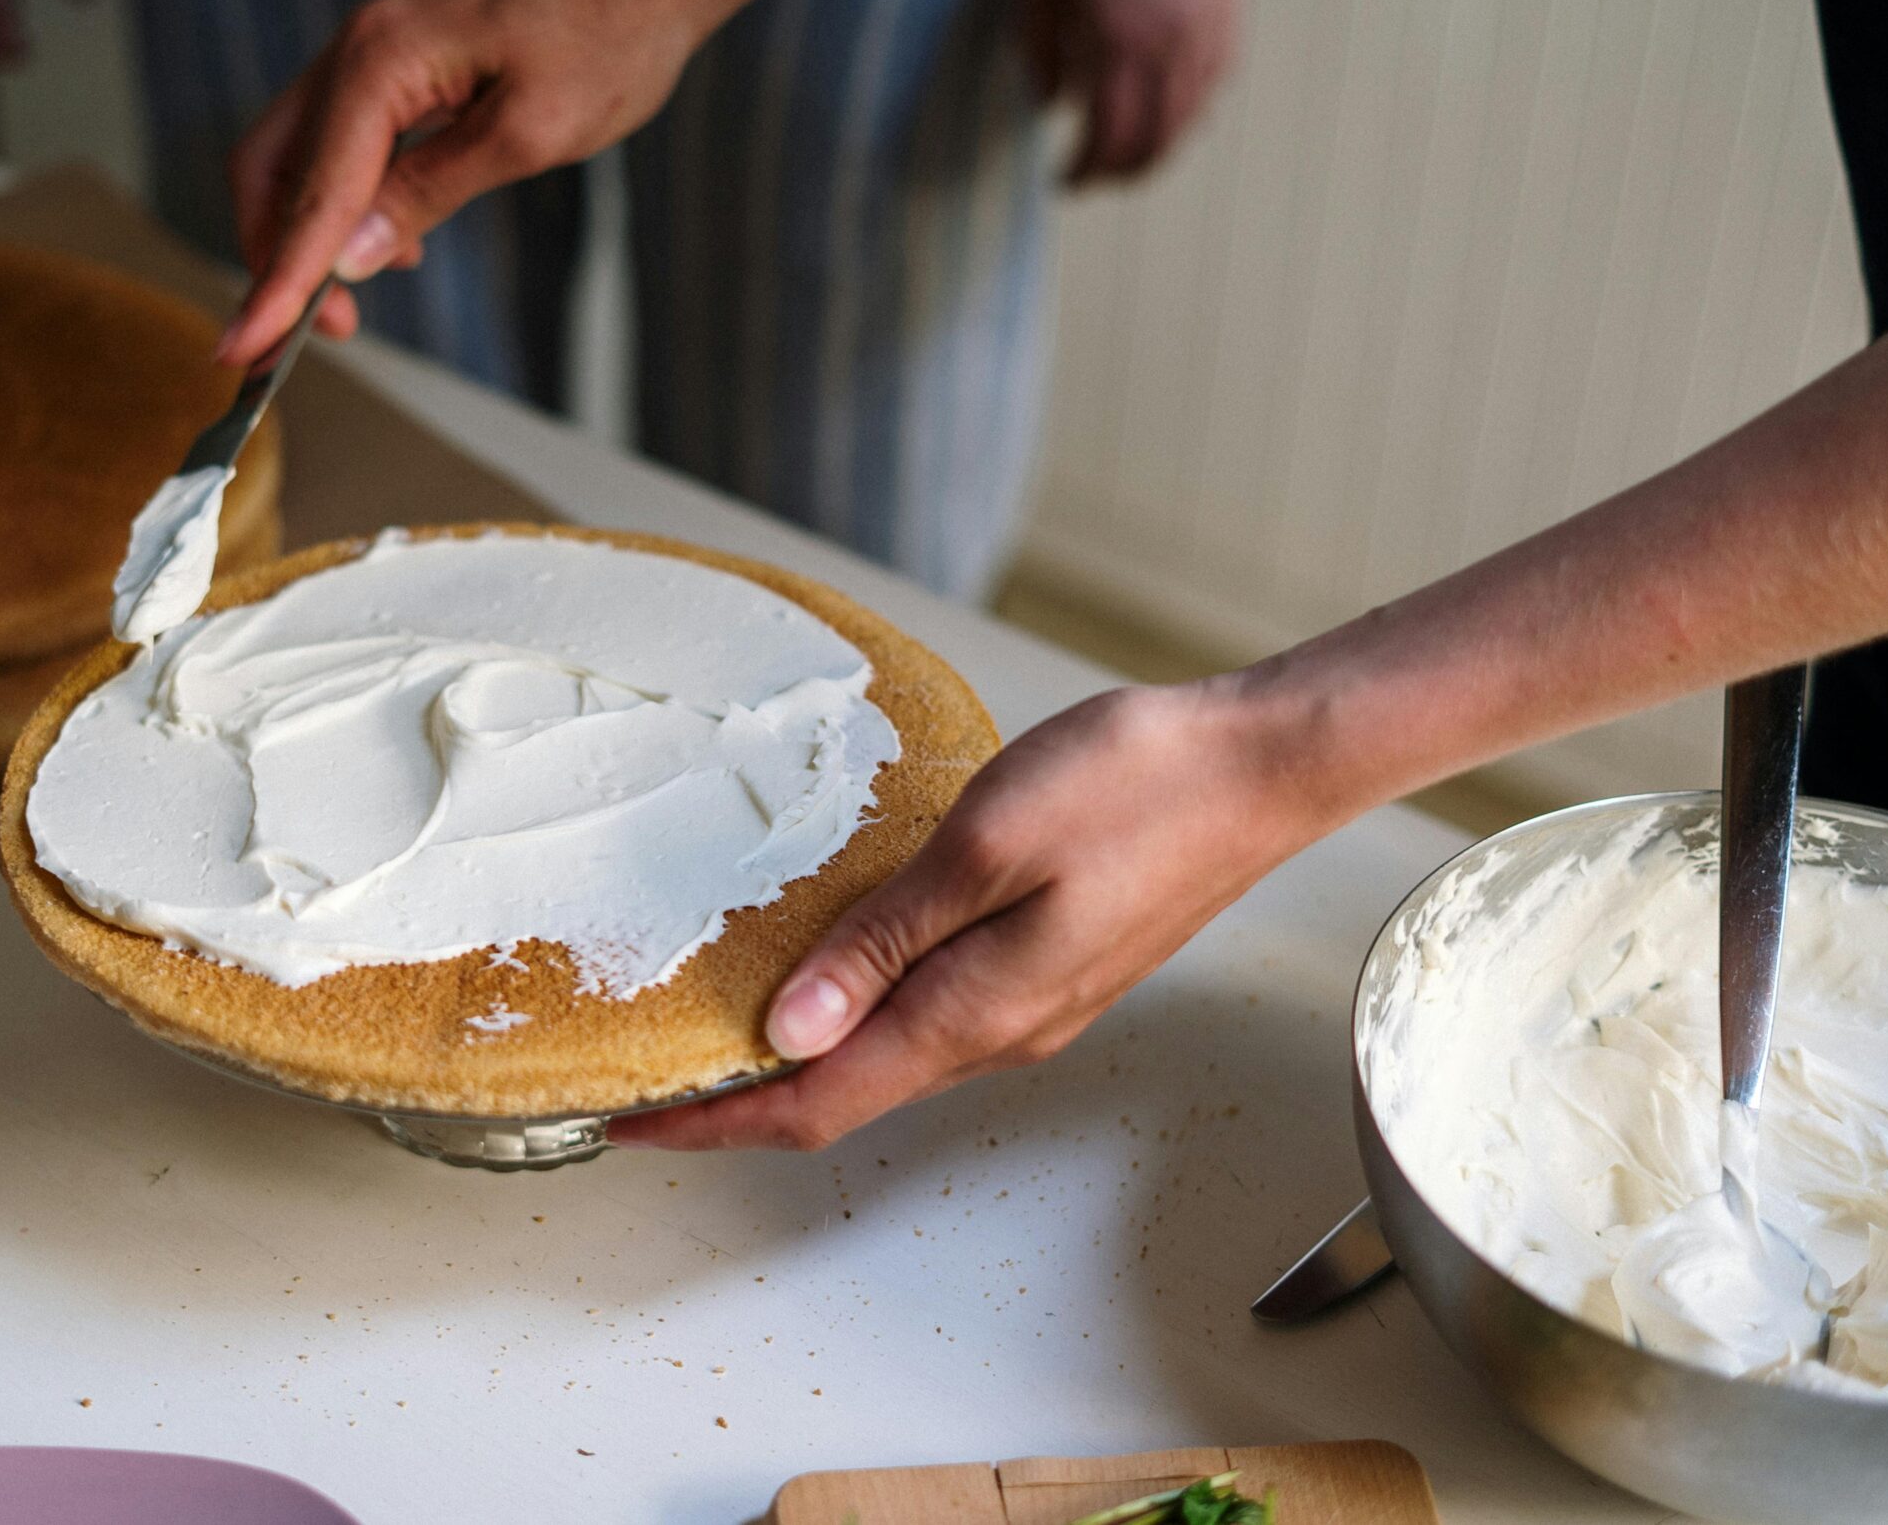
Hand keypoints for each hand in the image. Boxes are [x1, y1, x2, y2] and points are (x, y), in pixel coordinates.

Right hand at [216, 0, 707, 366]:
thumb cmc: (608, 38)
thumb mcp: (527, 135)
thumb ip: (429, 192)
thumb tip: (351, 259)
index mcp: (379, 62)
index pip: (309, 194)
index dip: (277, 282)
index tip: (245, 353)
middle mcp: (358, 50)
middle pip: (272, 170)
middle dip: (277, 259)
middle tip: (315, 337)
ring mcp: (376, 53)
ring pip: (300, 158)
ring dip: (309, 235)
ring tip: (353, 305)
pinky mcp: (402, 65)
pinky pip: (344, 142)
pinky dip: (347, 202)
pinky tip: (395, 246)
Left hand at [613, 679, 1336, 1151]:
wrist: (1262, 765)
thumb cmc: (1137, 786)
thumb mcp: (986, 846)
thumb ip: (882, 942)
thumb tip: (789, 1030)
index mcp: (976, 1011)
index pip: (816, 1103)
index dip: (713, 1122)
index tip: (624, 1121)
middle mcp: (1001, 1031)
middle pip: (843, 1095)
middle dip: (739, 1099)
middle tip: (646, 1076)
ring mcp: (1031, 1005)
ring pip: (887, 1058)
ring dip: (798, 1056)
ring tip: (716, 1023)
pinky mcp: (1050, 968)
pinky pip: (929, 1016)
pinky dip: (856, 1011)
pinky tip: (827, 968)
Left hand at [1014, 0, 1239, 184]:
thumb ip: (1039, 49)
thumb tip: (1049, 108)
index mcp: (1119, 39)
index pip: (1107, 140)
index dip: (1084, 173)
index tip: (1062, 183)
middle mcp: (1173, 43)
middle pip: (1156, 143)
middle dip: (1121, 172)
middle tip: (1093, 179)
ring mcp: (1210, 26)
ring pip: (1191, 118)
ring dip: (1157, 146)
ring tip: (1124, 151)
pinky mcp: (1230, 6)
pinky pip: (1213, 80)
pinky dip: (1187, 107)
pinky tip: (1163, 105)